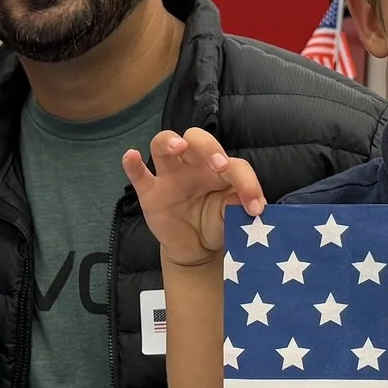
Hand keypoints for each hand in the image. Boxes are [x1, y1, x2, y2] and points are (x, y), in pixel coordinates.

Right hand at [123, 127, 267, 271]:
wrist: (196, 248)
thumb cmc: (217, 223)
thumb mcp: (232, 217)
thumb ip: (238, 207)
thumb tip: (244, 203)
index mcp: (220, 168)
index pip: (235, 165)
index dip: (248, 183)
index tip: (255, 208)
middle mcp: (194, 165)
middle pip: (197, 138)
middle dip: (209, 147)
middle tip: (221, 167)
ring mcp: (170, 177)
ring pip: (163, 144)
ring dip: (170, 141)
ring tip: (180, 146)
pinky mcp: (151, 193)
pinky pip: (139, 175)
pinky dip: (133, 165)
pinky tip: (131, 155)